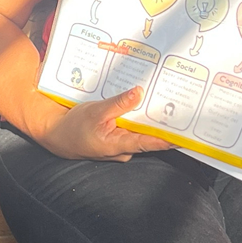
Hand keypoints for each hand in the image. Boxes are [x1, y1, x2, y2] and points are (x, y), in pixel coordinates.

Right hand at [41, 85, 170, 162]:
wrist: (56, 134)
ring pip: (140, 131)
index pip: (150, 143)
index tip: (186, 135)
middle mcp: (124, 149)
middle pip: (148, 135)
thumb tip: (139, 93)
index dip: (169, 139)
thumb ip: (118, 104)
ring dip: (148, 118)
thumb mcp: (95, 111)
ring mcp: (121, 145)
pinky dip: (136, 118)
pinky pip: (131, 129)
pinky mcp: (117, 139)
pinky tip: (141, 104)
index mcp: (119, 145)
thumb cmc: (73, 127)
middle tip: (179, 107)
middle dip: (161, 122)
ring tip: (164, 101)